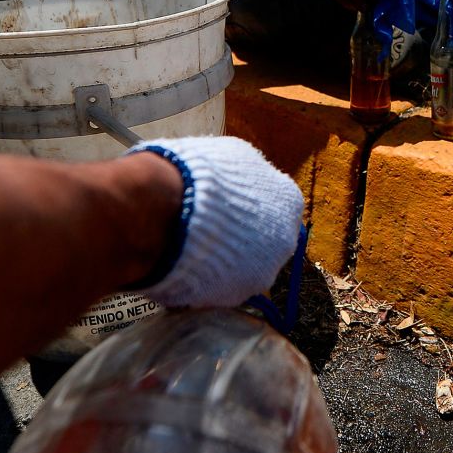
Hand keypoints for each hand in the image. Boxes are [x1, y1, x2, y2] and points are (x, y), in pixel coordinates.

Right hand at [127, 137, 302, 307]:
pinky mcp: (234, 296)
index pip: (274, 207)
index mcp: (287, 200)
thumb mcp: (230, 156)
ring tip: (185, 247)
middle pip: (262, 241)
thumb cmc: (197, 175)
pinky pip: (218, 288)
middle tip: (203, 228)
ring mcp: (262, 272)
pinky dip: (202, 280)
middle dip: (237, 238)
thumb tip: (237, 177)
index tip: (224, 206)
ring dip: (220, 261)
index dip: (246, 207)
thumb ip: (244, 173)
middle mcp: (284, 239)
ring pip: (241, 268)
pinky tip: (180, 265)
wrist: (166, 212)